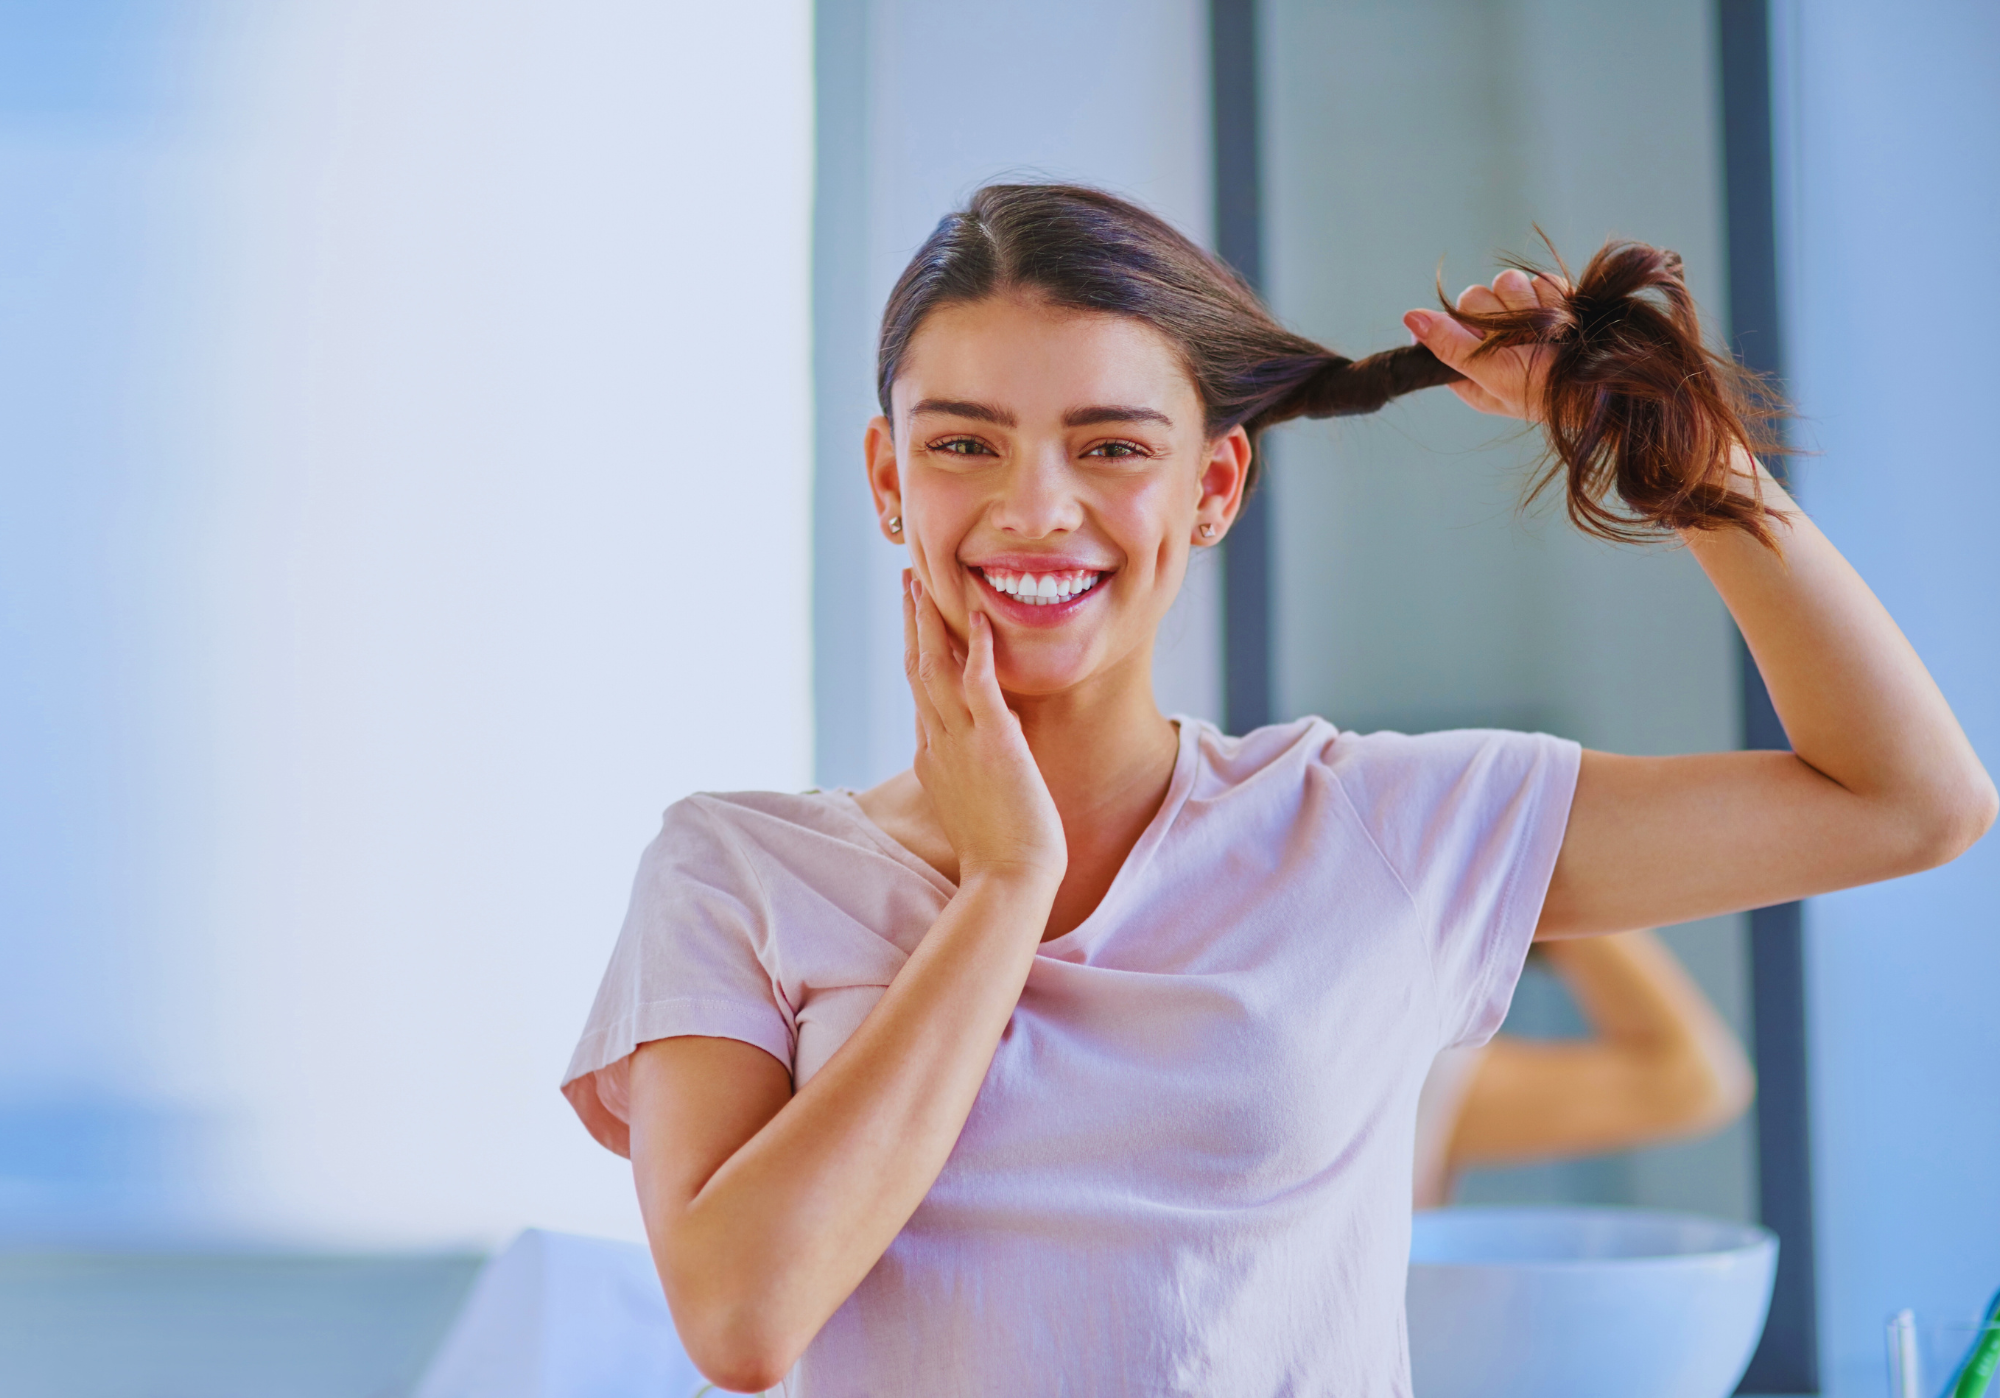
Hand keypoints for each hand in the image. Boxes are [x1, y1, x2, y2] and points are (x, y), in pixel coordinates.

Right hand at [903, 570, 1066, 887]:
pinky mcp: (993, 742)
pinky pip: (979, 681)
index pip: (920, 693)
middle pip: (917, 670)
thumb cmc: (1000, 856)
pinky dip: (977, 646)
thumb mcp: (972, 806)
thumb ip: (966, 774)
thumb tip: (976, 755)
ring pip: (935, 667)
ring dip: (930, 620)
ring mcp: (961, 741)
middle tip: (907, 581)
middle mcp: (937, 743)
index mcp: (932, 758)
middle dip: (912, 622)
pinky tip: (978, 614)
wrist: (1008, 881)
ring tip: (923, 581)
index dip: (914, 652)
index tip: (914, 621)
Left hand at [1403, 267, 1564, 421]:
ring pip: (1507, 282)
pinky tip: (1564, 321)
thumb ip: (1450, 345)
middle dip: (1501, 315)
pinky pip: (1539, 279)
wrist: (1609, 385)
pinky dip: (1553, 298)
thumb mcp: (1493, 375)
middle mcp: (1493, 343)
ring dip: (1529, 306)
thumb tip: (1409, 318)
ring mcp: (1522, 319)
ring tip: (1549, 334)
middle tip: (1525, 341)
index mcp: (1470, 367)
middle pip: (1474, 295)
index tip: (1485, 338)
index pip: (1444, 324)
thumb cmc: (1548, 392)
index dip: (1464, 326)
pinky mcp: (1550, 301)